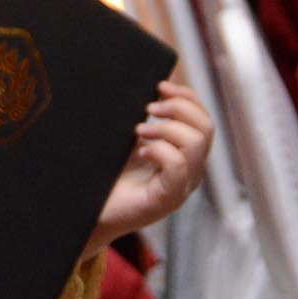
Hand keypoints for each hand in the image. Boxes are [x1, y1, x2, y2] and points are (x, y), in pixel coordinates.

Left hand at [87, 79, 210, 256]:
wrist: (90, 212)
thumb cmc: (108, 178)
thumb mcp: (129, 141)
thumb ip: (144, 119)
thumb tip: (150, 88)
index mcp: (184, 154)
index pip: (203, 119)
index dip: (187, 97)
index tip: (161, 86)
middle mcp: (189, 171)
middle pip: (207, 128)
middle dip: (179, 108)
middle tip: (149, 108)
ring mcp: (181, 187)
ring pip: (197, 145)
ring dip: (167, 128)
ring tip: (139, 130)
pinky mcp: (167, 200)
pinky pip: (179, 168)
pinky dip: (160, 152)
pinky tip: (140, 152)